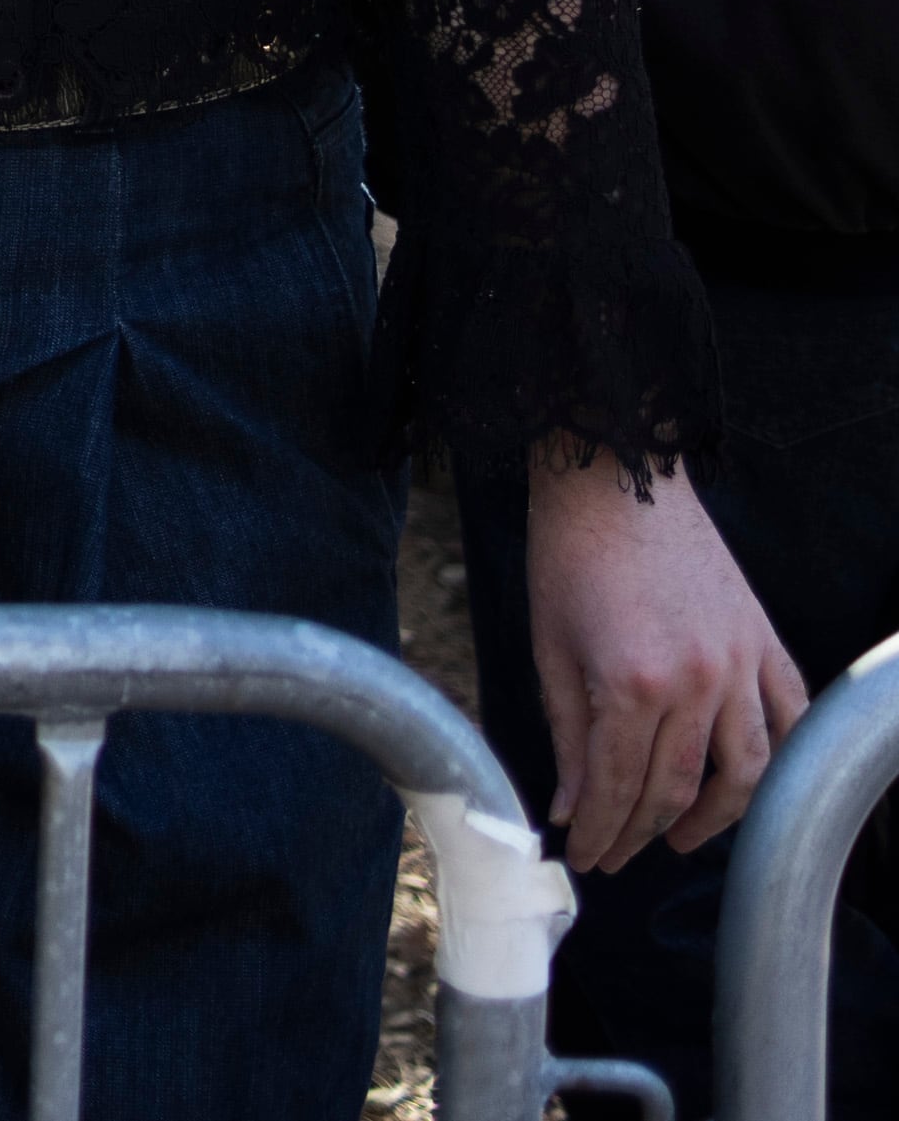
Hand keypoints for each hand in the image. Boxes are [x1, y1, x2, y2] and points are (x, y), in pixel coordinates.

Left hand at [524, 437, 806, 867]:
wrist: (615, 480)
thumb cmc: (568, 556)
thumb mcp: (549, 647)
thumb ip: (567, 734)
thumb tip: (571, 807)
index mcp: (631, 683)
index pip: (618, 785)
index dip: (600, 831)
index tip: (584, 858)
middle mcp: (696, 681)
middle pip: (677, 786)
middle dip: (643, 832)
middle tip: (618, 856)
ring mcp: (740, 662)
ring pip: (745, 769)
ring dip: (717, 816)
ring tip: (682, 839)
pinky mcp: (763, 641)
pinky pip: (789, 716)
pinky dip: (778, 759)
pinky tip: (753, 786)